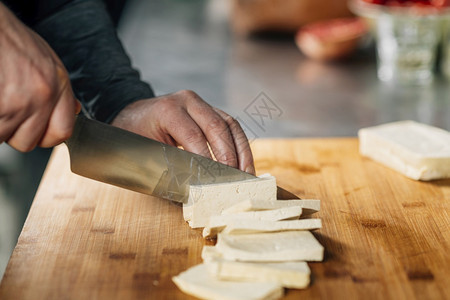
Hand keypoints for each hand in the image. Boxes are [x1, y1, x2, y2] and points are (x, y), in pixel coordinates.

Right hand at [0, 4, 79, 151]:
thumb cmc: (13, 41)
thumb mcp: (48, 61)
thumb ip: (61, 90)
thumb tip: (74, 110)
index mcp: (59, 84)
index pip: (63, 131)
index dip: (47, 137)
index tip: (39, 133)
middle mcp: (43, 95)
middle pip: (30, 141)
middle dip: (16, 133)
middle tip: (9, 113)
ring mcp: (19, 102)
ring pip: (5, 137)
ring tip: (0, 101)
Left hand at [111, 90, 254, 173]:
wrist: (134, 115)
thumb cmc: (136, 135)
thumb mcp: (144, 150)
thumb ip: (165, 169)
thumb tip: (189, 195)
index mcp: (168, 110)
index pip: (194, 136)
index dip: (207, 160)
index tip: (215, 181)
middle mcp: (188, 101)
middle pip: (217, 127)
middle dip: (229, 156)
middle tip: (235, 180)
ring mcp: (201, 104)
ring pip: (230, 124)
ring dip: (241, 150)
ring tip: (247, 173)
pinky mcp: (211, 110)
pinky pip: (231, 126)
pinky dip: (240, 145)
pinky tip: (244, 163)